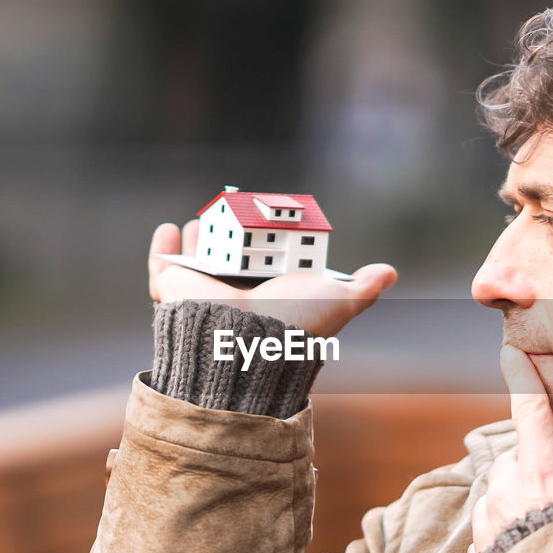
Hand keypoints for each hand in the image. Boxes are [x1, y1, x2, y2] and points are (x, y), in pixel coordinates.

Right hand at [148, 221, 397, 337]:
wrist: (251, 339)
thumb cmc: (297, 322)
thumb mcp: (339, 299)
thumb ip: (362, 287)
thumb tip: (390, 272)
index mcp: (272, 295)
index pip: (267, 262)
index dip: (267, 240)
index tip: (269, 217)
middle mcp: (237, 295)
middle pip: (230, 260)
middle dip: (228, 237)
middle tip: (231, 214)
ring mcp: (204, 294)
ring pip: (197, 263)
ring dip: (197, 239)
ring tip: (199, 222)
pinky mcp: (176, 291)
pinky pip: (164, 269)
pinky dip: (163, 249)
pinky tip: (169, 230)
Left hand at [467, 344, 552, 552]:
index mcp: (541, 471)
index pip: (532, 413)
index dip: (523, 378)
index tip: (510, 351)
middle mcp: (506, 490)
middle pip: (514, 464)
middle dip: (533, 475)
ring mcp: (487, 522)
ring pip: (498, 499)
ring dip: (517, 510)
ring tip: (548, 540)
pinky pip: (491, 536)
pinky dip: (507, 542)